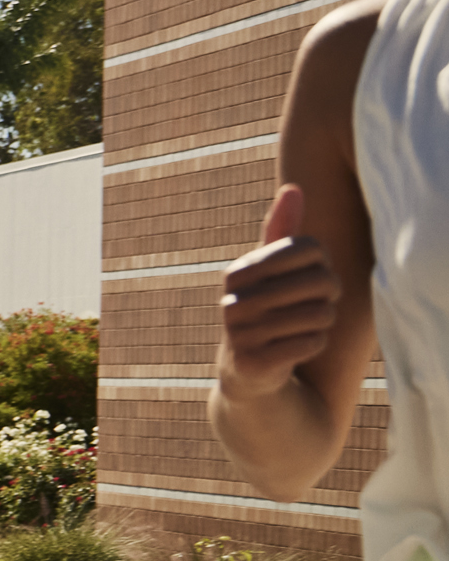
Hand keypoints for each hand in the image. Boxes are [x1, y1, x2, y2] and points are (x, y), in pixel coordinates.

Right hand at [218, 185, 341, 395]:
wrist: (246, 371)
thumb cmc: (267, 310)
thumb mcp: (271, 271)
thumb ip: (281, 231)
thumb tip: (293, 189)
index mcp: (236, 272)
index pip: (310, 250)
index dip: (323, 264)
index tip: (313, 277)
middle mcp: (231, 301)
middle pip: (321, 282)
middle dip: (330, 296)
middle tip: (320, 306)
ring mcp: (238, 333)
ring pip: (320, 315)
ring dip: (324, 322)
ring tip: (308, 327)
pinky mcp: (252, 362)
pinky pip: (312, 343)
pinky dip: (315, 344)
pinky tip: (299, 347)